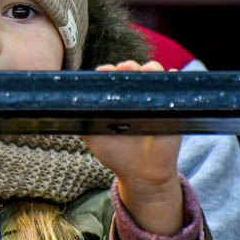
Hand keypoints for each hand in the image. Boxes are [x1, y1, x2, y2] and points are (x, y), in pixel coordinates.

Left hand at [82, 60, 183, 234]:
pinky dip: (174, 75)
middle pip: (132, 69)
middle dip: (128, 66)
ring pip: (153, 72)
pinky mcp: (172, 104)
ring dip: (150, 68)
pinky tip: (170, 74)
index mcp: (115, 97)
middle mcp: (133, 93)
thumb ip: (82, 119)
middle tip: (126, 69)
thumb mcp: (92, 136)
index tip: (105, 71)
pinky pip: (176, 84)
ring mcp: (153, 97)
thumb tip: (63, 105)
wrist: (142, 174)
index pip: (111, 76)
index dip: (108, 71)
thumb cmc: (116, 153)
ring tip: (146, 71)